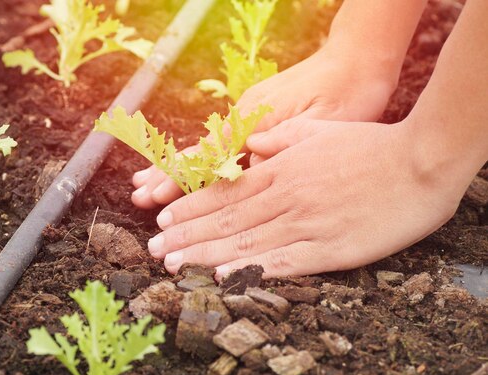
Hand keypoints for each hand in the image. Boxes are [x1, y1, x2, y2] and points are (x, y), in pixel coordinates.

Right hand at [132, 44, 397, 207]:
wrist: (359, 56)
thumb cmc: (349, 91)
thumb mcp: (323, 124)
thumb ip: (283, 147)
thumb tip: (250, 169)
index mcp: (256, 119)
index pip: (209, 154)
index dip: (182, 178)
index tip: (157, 196)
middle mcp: (245, 115)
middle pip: (200, 150)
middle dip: (168, 174)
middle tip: (139, 194)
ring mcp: (249, 114)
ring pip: (207, 146)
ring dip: (177, 167)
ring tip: (146, 181)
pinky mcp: (257, 115)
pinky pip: (222, 141)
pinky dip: (200, 158)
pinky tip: (188, 168)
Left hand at [146, 118, 471, 278]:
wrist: (420, 163)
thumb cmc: (369, 145)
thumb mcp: (319, 131)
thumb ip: (281, 140)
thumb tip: (252, 145)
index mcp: (281, 170)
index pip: (224, 191)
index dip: (190, 206)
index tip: (164, 218)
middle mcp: (285, 198)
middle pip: (225, 220)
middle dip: (185, 234)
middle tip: (154, 248)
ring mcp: (306, 225)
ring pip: (244, 242)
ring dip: (203, 255)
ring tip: (172, 264)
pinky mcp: (330, 251)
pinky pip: (282, 263)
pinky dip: (248, 270)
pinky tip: (221, 276)